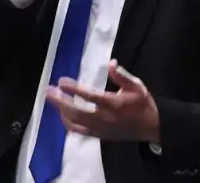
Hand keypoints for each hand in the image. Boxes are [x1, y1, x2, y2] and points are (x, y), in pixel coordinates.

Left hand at [45, 60, 159, 142]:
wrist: (151, 127)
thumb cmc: (142, 104)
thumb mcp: (136, 86)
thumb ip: (122, 75)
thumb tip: (111, 63)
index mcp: (114, 104)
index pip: (90, 96)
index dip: (74, 89)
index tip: (61, 81)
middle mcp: (104, 118)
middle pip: (76, 111)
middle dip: (60, 101)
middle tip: (48, 90)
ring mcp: (100, 129)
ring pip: (75, 122)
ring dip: (61, 110)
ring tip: (52, 98)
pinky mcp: (99, 135)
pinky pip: (79, 131)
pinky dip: (68, 123)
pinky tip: (62, 114)